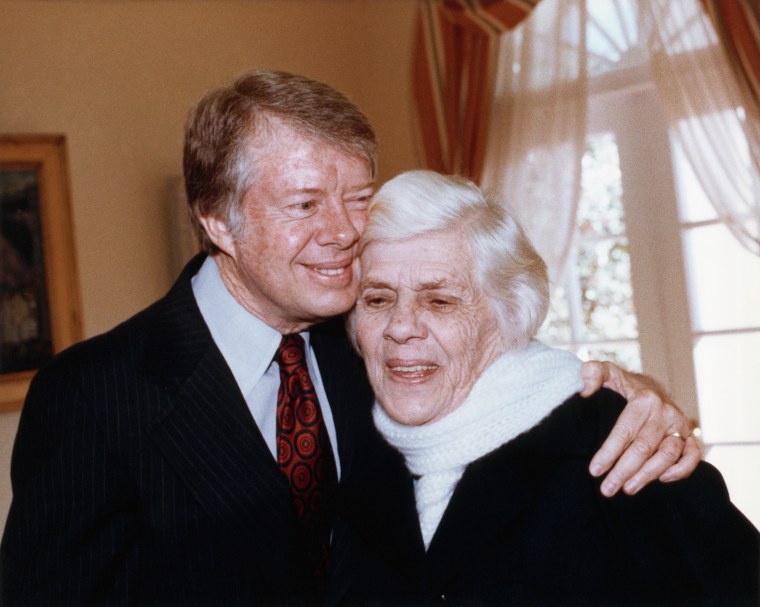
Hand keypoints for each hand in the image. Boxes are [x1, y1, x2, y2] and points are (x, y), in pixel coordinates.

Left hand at [580, 361, 701, 496]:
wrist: (651, 387)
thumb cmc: (623, 384)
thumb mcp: (606, 373)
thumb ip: (591, 373)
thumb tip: (584, 389)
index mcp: (644, 400)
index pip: (624, 431)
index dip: (609, 453)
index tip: (594, 471)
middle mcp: (665, 412)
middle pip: (644, 448)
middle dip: (623, 471)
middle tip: (606, 489)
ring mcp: (680, 425)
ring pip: (668, 456)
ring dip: (648, 475)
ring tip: (627, 489)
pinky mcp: (690, 436)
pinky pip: (693, 457)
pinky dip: (681, 470)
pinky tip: (661, 479)